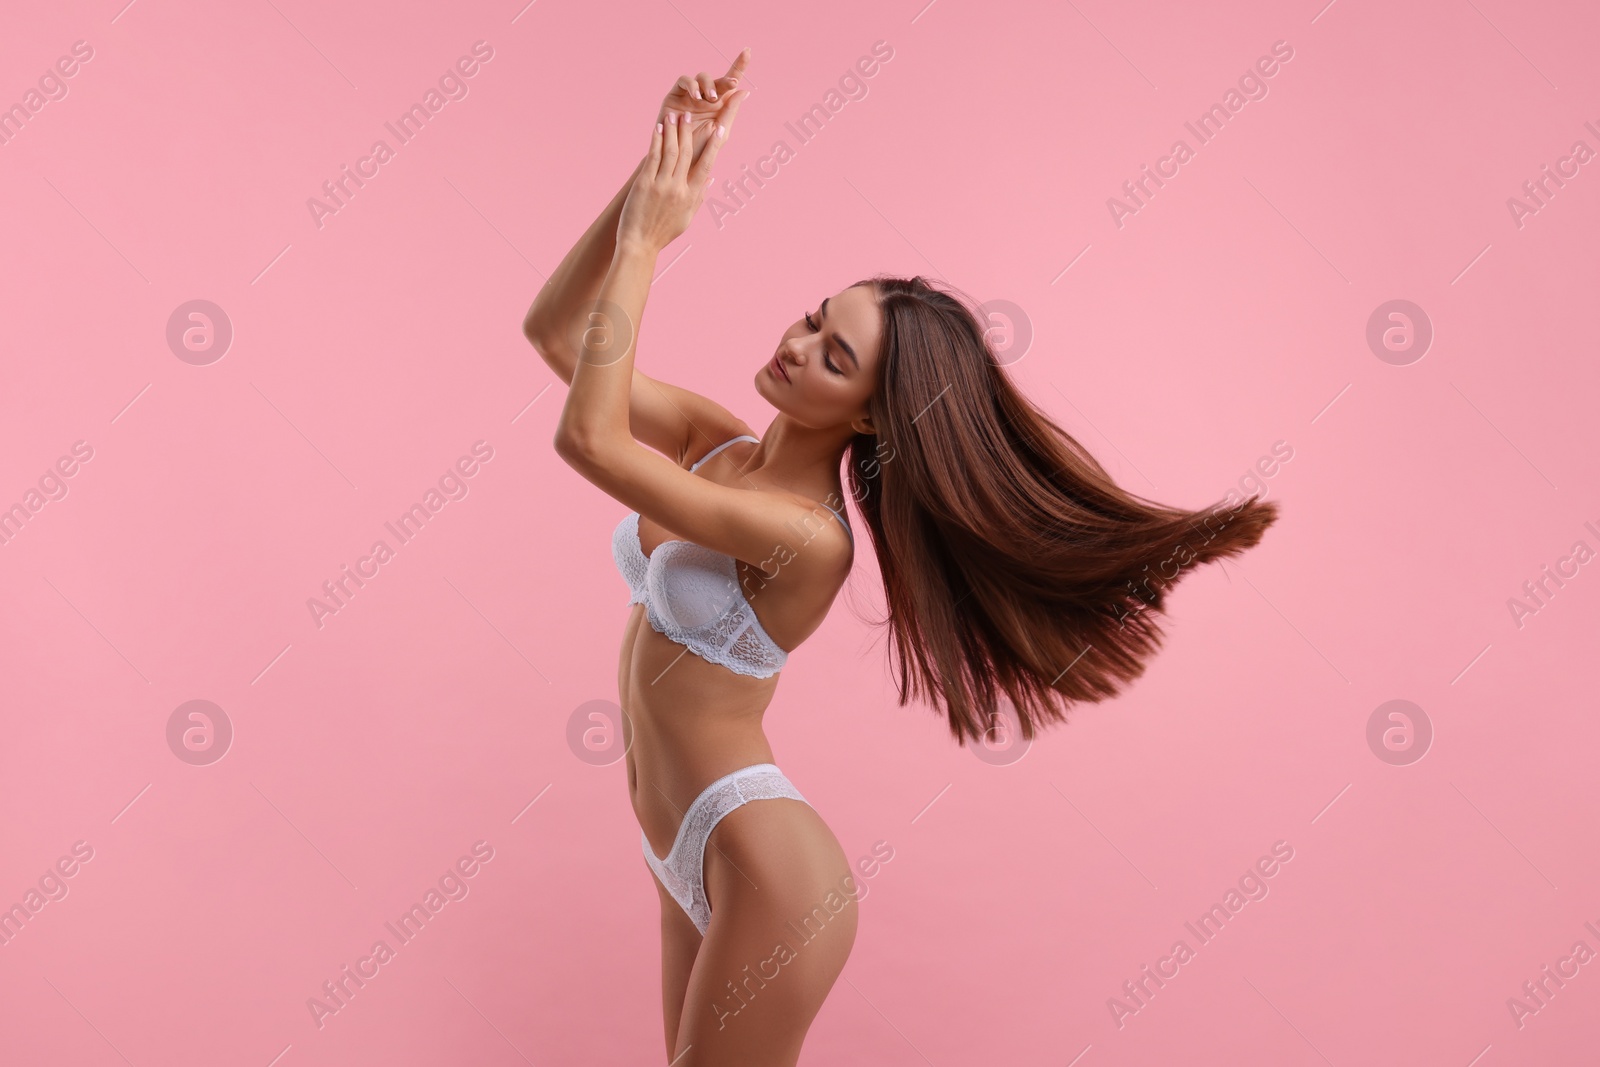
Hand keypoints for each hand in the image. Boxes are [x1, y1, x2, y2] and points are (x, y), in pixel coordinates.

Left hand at [618, 90, 748, 252]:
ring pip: (671, 151)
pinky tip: (659, 128)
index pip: (707, 165)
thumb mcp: (686, 218)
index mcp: (692, 196)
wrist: (639, 244)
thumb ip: (699, 197)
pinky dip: (657, 140)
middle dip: (689, 131)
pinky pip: (653, 157)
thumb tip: (710, 178)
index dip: (714, 144)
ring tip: (674, 115)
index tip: (720, 128)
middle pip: (688, 153)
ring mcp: (662, 185)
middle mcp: (679, 188)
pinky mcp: (644, 183)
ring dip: (673, 131)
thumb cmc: (663, 232)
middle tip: (690, 115)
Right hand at [657, 48, 750, 161]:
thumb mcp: (720, 131)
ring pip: (702, 77)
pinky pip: (684, 81)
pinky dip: (692, 85)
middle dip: (726, 80)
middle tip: (731, 84)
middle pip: (718, 79)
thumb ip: (731, 110)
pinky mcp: (675, 95)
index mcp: (721, 105)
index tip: (748, 51)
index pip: (732, 82)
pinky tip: (696, 96)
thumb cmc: (701, 149)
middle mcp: (706, 97)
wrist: (678, 159)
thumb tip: (743, 90)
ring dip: (708, 84)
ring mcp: (691, 95)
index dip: (740, 65)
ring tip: (710, 98)